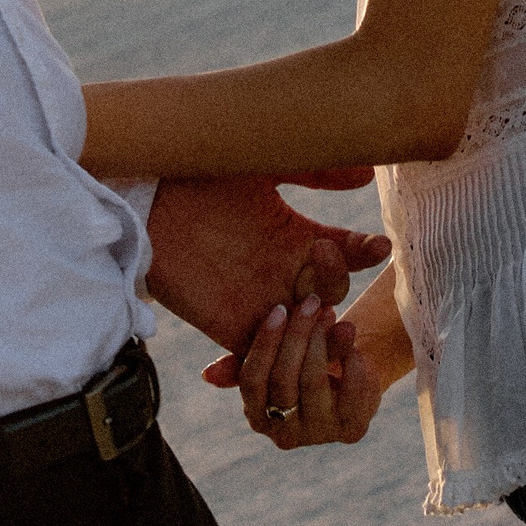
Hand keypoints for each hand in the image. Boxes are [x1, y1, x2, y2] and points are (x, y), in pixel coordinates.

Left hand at [141, 174, 388, 358]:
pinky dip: (280, 351)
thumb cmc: (203, 178)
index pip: (349, 253)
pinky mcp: (233, 327)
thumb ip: (312, 171)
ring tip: (313, 303)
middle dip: (337, 276)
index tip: (377, 245)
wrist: (148, 201)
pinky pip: (267, 355)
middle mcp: (285, 273)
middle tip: (322, 251)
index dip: (366, 251)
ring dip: (319, 322)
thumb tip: (366, 171)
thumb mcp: (263, 170)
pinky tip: (278, 320)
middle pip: (334, 291)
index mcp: (297, 237)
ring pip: (309, 331)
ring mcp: (262, 302)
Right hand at [237, 295, 380, 448]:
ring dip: (321, 340)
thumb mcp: (274, 355)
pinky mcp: (352, 431)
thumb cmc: (302, 359)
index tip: (279, 310)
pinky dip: (350, 358)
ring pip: (312, 382)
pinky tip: (349, 336)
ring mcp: (319, 435)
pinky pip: (351, 390)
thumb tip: (208, 375)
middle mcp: (284, 434)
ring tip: (329, 312)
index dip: (264, 344)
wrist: (349, 373)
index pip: (252, 381)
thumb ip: (244, 361)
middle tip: (310, 302)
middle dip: (297, 335)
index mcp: (258, 416)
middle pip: (282, 380)